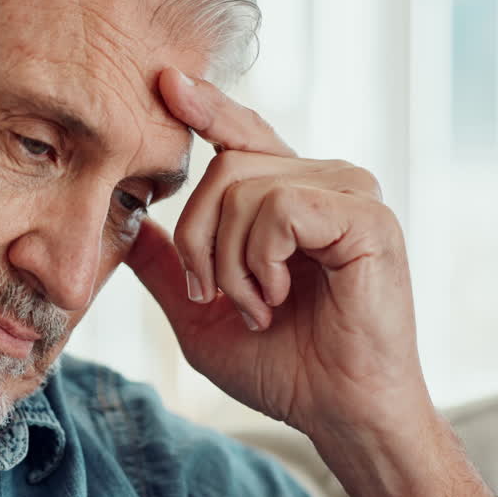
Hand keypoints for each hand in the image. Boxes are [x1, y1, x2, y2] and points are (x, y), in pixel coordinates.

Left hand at [124, 68, 428, 439]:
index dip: (205, 108)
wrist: (339, 413)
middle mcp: (326, 181)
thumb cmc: (283, 368)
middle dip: (199, 241)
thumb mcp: (202, 314)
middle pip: (224, 167)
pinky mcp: (368, 217)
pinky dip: (262, 260)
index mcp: (291, 195)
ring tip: (258, 305)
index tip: (164, 83)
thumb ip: (167, 264)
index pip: (242, 135)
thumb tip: (129, 221)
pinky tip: (280, 296)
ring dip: (231, 262)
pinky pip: (280, 208)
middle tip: (219, 296)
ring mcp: (352, 193)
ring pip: (244, 186)